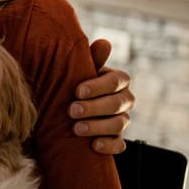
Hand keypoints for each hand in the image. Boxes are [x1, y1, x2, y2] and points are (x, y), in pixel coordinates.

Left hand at [71, 39, 134, 153]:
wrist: (64, 110)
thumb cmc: (72, 85)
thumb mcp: (77, 71)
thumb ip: (91, 59)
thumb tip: (104, 43)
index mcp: (117, 80)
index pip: (117, 81)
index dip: (98, 86)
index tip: (77, 91)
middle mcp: (124, 100)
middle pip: (118, 103)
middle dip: (95, 107)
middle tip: (72, 110)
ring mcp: (121, 120)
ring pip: (119, 124)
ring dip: (98, 126)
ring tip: (77, 129)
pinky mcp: (116, 139)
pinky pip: (120, 145)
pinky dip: (108, 145)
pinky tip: (93, 145)